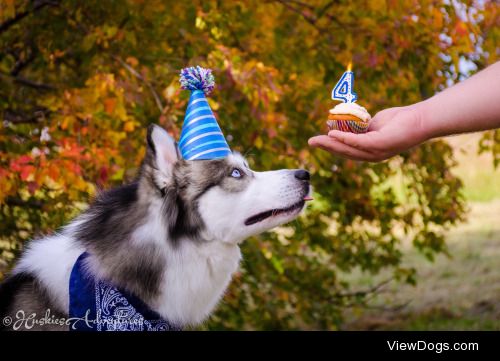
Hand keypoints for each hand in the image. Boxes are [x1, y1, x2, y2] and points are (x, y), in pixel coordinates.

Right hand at [308, 103, 430, 161]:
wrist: (422, 119)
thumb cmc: (402, 119)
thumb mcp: (377, 124)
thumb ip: (363, 128)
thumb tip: (352, 125)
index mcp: (370, 151)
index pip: (347, 150)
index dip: (332, 145)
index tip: (318, 139)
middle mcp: (372, 156)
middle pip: (344, 152)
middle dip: (326, 146)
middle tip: (310, 142)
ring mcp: (376, 152)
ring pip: (348, 149)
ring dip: (330, 144)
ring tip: (317, 139)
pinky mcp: (380, 145)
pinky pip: (357, 142)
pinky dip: (343, 138)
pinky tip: (332, 133)